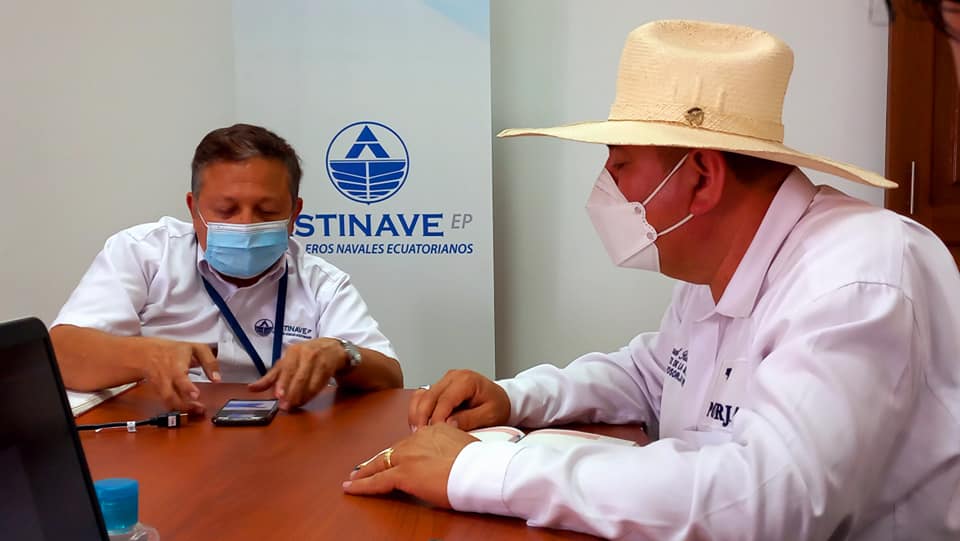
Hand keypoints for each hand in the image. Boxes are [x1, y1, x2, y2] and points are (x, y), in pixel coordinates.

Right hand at [138, 337, 219, 414]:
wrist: (147, 352)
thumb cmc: (173, 351)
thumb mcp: (196, 349)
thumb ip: (209, 362)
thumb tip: (217, 378)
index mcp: (176, 367)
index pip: (179, 379)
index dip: (187, 388)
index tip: (196, 395)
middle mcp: (166, 379)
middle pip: (170, 397)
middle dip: (185, 406)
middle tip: (199, 408)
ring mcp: (160, 388)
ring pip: (167, 403)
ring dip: (182, 409)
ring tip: (197, 410)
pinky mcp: (158, 394)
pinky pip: (166, 404)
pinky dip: (176, 409)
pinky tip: (187, 409)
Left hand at [248, 337, 344, 409]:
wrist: (333, 348)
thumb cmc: (306, 357)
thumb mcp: (287, 363)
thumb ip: (270, 377)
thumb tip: (251, 389)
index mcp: (292, 352)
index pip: (286, 369)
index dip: (282, 383)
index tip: (278, 396)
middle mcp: (306, 353)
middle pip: (299, 376)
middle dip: (292, 393)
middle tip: (286, 406)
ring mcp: (319, 359)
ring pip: (310, 381)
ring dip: (302, 396)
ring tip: (295, 405)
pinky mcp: (330, 366)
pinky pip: (320, 383)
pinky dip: (312, 393)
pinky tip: (306, 400)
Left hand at [342, 423, 478, 507]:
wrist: (479, 469)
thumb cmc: (480, 462)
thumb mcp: (466, 445)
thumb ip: (453, 445)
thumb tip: (454, 452)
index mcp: (434, 430)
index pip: (411, 442)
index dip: (400, 452)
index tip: (395, 456)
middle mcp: (417, 439)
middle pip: (392, 451)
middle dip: (379, 460)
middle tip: (365, 467)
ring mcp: (409, 456)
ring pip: (381, 464)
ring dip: (366, 472)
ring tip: (354, 479)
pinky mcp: (403, 474)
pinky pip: (377, 481)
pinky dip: (362, 486)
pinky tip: (351, 488)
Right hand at [408, 369, 510, 430]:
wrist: (501, 399)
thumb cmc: (498, 405)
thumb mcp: (490, 415)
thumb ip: (469, 419)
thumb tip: (448, 425)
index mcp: (466, 380)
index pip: (445, 399)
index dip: (436, 418)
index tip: (433, 434)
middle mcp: (453, 377)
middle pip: (428, 396)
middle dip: (422, 418)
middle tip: (420, 437)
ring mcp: (444, 381)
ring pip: (421, 396)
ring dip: (416, 414)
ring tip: (417, 433)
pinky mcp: (439, 388)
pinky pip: (422, 396)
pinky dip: (417, 410)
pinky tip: (420, 424)